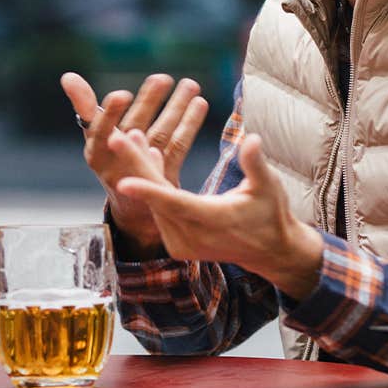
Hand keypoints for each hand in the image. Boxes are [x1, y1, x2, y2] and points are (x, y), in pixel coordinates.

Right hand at [60, 71, 207, 254]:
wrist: (131, 205)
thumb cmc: (111, 159)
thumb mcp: (95, 134)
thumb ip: (85, 105)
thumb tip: (67, 76)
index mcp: (96, 151)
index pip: (102, 130)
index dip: (111, 114)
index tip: (121, 95)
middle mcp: (118, 162)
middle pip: (135, 127)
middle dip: (148, 102)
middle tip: (162, 78)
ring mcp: (143, 171)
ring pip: (160, 132)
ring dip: (176, 107)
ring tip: (190, 84)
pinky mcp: (166, 176)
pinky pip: (178, 146)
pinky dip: (189, 124)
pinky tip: (200, 104)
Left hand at [113, 132, 323, 299]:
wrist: (269, 251)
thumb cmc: (270, 213)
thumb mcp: (268, 187)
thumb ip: (255, 164)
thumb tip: (252, 138)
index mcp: (212, 220)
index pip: (174, 204)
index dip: (148, 192)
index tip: (122, 182)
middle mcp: (192, 236)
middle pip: (157, 198)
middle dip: (136, 165)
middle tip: (117, 136)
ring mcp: (182, 243)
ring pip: (154, 203)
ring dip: (141, 171)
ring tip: (130, 138)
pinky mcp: (176, 244)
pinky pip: (159, 211)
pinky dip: (151, 187)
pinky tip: (146, 159)